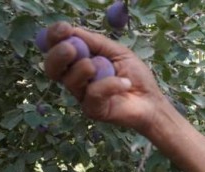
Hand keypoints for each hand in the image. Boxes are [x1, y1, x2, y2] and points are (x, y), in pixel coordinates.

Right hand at [43, 21, 172, 134]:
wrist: (152, 100)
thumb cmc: (135, 76)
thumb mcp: (117, 51)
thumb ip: (95, 42)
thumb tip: (72, 30)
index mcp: (79, 62)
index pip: (56, 50)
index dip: (54, 38)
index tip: (64, 29)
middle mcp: (76, 80)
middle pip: (52, 69)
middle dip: (58, 56)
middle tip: (71, 49)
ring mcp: (83, 96)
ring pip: (70, 82)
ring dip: (84, 70)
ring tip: (102, 66)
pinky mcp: (93, 110)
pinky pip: (93, 94)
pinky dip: (109, 85)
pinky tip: (125, 83)